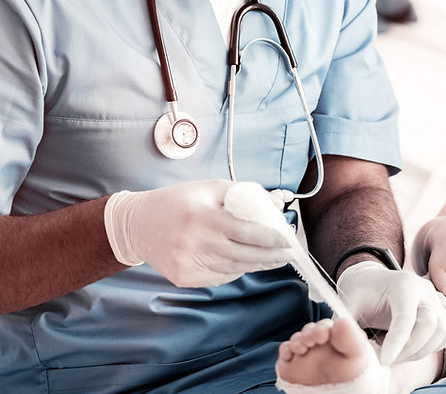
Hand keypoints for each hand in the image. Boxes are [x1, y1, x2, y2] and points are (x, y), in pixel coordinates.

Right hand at [104, 179, 292, 287]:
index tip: (287, 239)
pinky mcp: (183, 278)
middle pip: (244, 255)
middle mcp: (195, 243)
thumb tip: (276, 202)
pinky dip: (235, 270)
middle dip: (271, 256)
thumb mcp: (210, 188)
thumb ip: (244, 193)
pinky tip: (246, 263)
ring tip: (273, 259)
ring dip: (256, 265)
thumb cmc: (177, 201)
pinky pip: (218, 277)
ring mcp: (188, 263)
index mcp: (203, 217)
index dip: (270, 238)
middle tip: (288, 254)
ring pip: (233, 269)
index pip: (246, 231)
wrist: (136, 224)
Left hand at [337, 262, 445, 364]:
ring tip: (395, 354)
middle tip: (387, 360)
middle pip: (429, 325)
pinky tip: (408, 349)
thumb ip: (346, 319)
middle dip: (409, 349)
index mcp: (403, 284)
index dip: (396, 342)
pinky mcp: (443, 312)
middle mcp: (425, 290)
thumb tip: (340, 337)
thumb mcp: (350, 302)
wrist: (376, 282)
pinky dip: (428, 348)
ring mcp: (437, 301)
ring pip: (440, 332)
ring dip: (418, 351)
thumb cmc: (363, 293)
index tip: (383, 360)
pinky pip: (444, 336)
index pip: (405, 317)